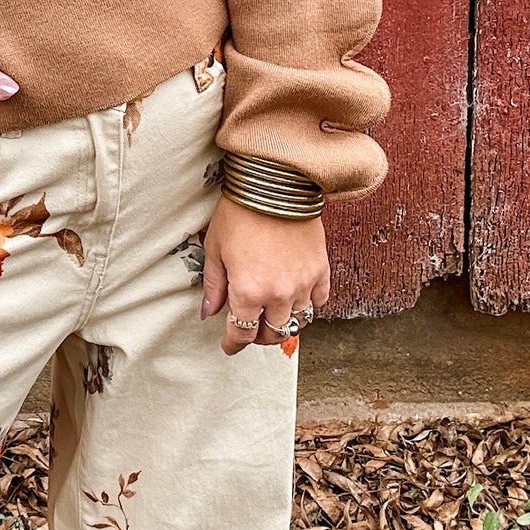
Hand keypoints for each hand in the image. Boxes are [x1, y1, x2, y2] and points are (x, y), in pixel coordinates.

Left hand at [198, 194, 329, 354]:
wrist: (274, 183)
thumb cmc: (239, 212)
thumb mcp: (215, 248)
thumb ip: (214, 285)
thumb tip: (208, 312)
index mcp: (248, 290)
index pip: (242, 333)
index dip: (233, 344)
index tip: (229, 346)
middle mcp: (278, 293)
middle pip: (272, 334)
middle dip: (258, 338)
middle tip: (250, 331)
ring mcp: (303, 283)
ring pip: (297, 322)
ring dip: (283, 324)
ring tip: (272, 316)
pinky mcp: (320, 270)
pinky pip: (318, 302)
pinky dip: (307, 307)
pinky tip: (296, 301)